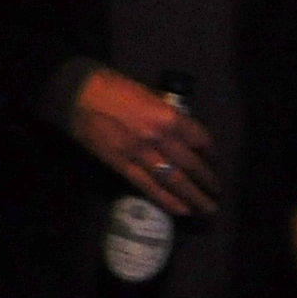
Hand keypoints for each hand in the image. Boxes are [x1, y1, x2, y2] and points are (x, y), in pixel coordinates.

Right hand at [64, 68, 220, 215]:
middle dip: (207, 180)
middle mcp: (159, 138)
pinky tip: (181, 209)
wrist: (79, 96)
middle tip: (217, 192)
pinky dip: (166, 200)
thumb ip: (167, 114)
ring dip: (193, 196)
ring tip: (206, 207)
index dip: (211, 153)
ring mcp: (140, 154)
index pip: (199, 140)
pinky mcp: (122, 166)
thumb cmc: (115, 87)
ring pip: (174, 181)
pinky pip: (148, 187)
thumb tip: (182, 130)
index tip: (215, 161)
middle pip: (191, 164)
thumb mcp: (150, 95)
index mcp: (168, 116)